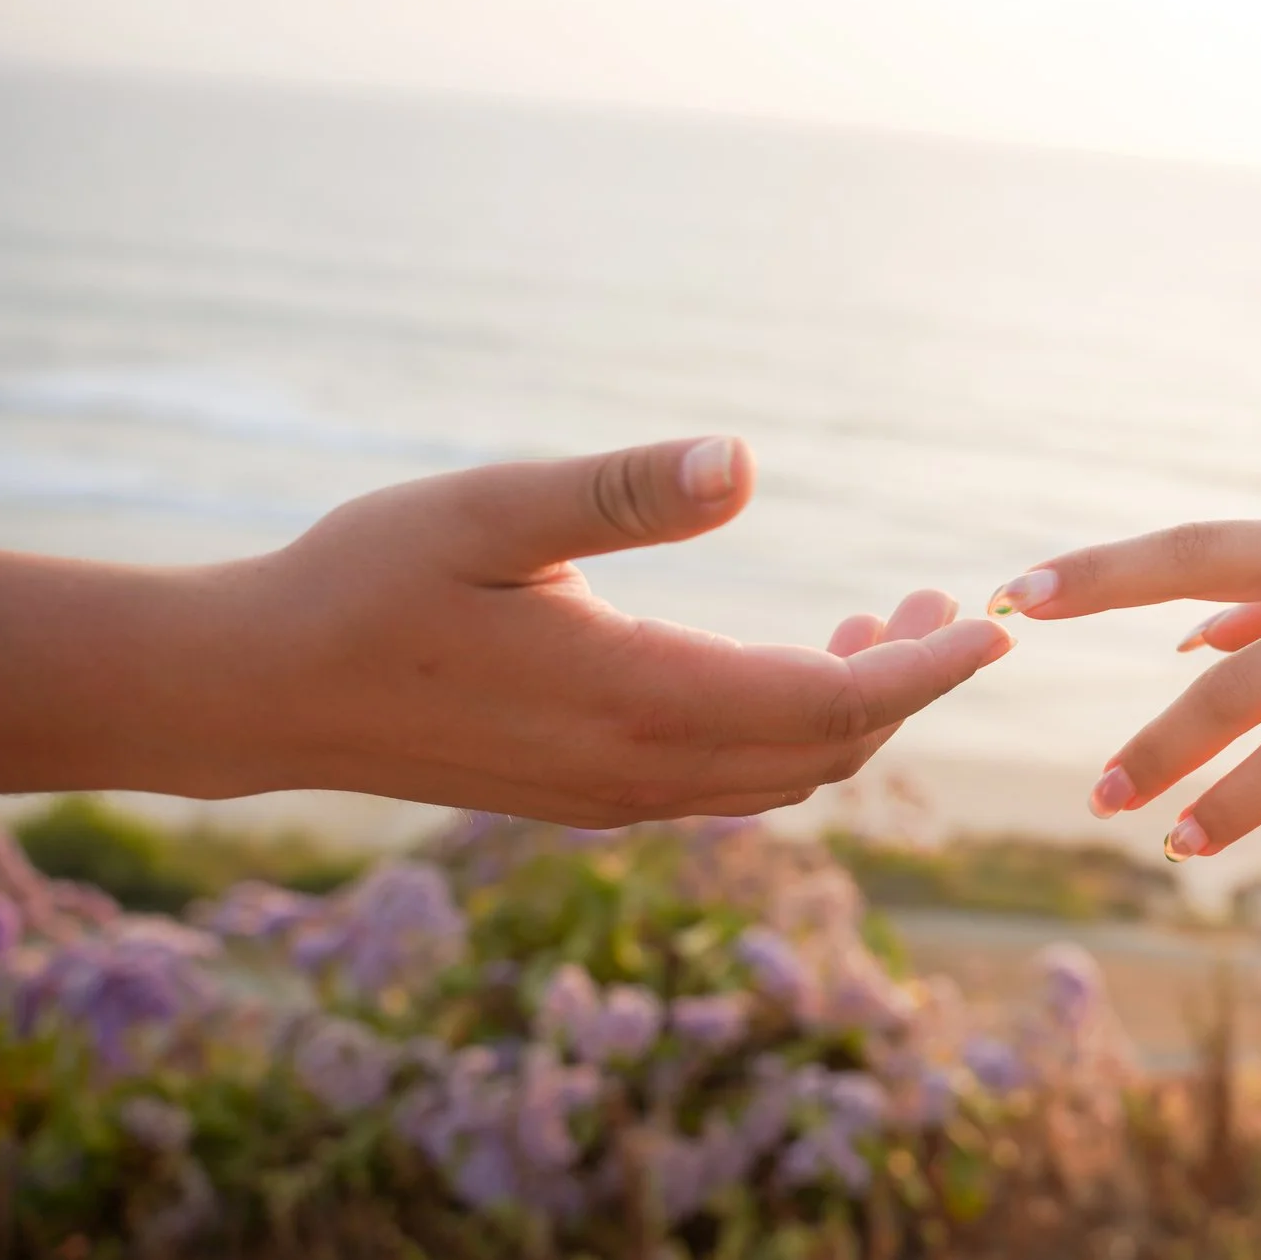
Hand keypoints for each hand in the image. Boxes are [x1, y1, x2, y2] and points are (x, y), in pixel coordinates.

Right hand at [218, 435, 1011, 823]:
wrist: (261, 693)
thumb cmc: (364, 583)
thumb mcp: (490, 511)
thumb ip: (621, 489)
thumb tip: (745, 461)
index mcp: (641, 701)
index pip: (836, 704)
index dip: (930, 668)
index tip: (998, 624)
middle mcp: (644, 772)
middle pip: (828, 751)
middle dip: (903, 684)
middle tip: (937, 599)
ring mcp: (616, 798)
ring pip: (783, 777)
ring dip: (847, 712)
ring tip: (873, 621)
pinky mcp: (588, 798)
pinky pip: (729, 785)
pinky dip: (787, 734)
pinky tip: (778, 667)